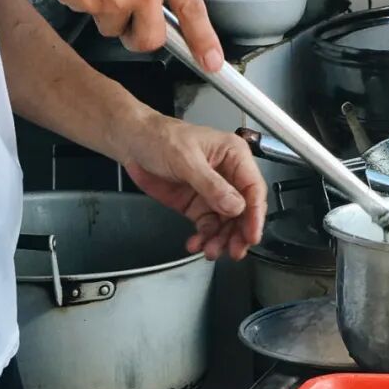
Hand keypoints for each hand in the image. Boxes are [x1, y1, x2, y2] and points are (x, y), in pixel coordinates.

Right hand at [29, 0, 222, 70]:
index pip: (192, 7)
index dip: (203, 39)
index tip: (212, 60)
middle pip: (152, 37)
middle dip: (139, 37)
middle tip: (129, 24)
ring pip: (115, 28)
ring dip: (106, 15)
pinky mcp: (90, 5)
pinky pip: (89, 15)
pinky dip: (84, 2)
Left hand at [121, 114, 266, 259]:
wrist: (133, 143)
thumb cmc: (161, 138)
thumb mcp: (186, 160)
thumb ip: (211, 185)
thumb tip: (235, 206)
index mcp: (233, 155)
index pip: (253, 188)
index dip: (255, 214)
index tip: (251, 235)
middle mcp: (227, 175)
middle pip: (243, 209)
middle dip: (239, 232)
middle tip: (234, 250)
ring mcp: (212, 192)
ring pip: (226, 222)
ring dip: (221, 239)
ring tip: (211, 250)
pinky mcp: (197, 205)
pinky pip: (207, 226)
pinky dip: (204, 238)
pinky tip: (196, 244)